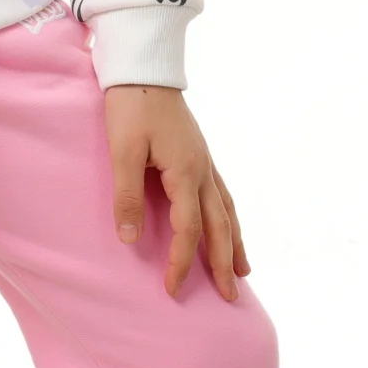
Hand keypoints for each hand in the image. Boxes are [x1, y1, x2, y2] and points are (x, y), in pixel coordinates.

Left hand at [103, 84, 249, 300]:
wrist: (144, 69)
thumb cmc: (131, 107)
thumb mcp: (123, 151)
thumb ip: (128, 195)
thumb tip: (130, 239)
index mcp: (185, 172)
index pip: (188, 229)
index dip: (181, 262)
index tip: (172, 289)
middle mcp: (203, 170)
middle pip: (220, 226)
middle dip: (225, 264)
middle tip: (231, 297)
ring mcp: (205, 161)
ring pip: (227, 211)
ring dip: (235, 243)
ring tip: (244, 270)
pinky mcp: (199, 153)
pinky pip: (222, 194)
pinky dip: (230, 217)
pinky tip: (228, 224)